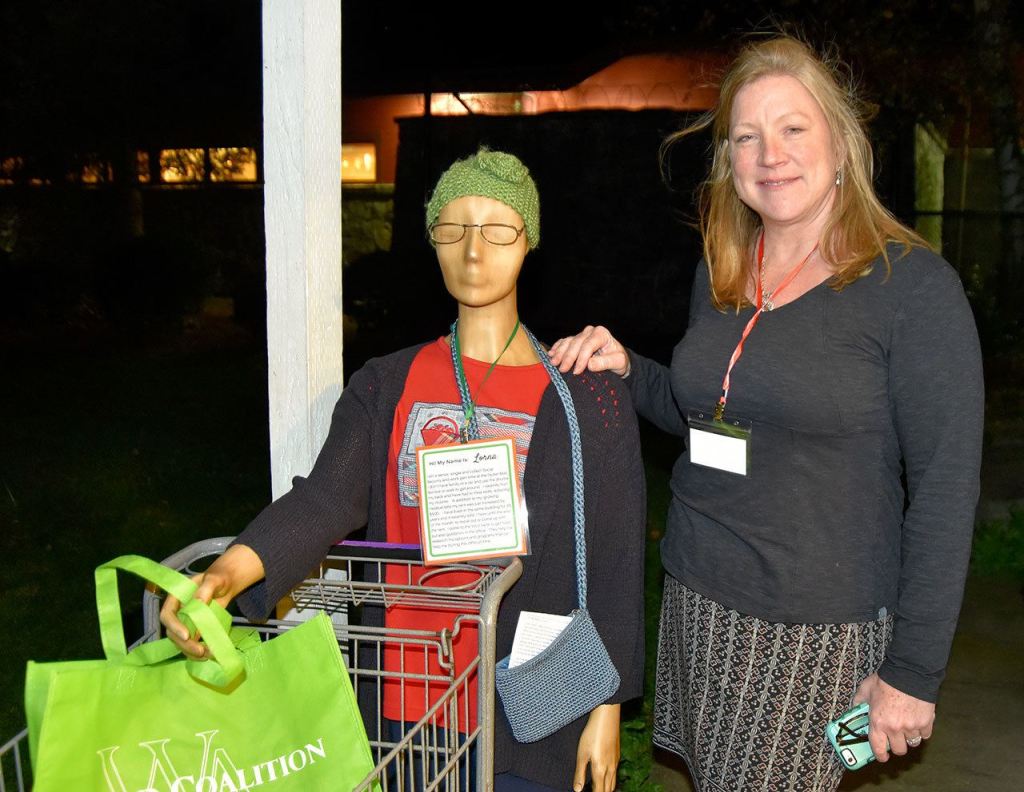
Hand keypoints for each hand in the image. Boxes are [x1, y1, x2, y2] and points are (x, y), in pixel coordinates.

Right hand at [159, 544, 264, 659]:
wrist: (226, 584)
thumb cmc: (219, 578)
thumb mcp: (214, 580)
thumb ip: (206, 589)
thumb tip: (197, 603)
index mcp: (176, 598)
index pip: (167, 614)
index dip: (174, 626)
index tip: (187, 635)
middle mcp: (177, 613)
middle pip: (173, 633)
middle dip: (185, 644)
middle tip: (201, 651)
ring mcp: (184, 623)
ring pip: (181, 642)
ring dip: (192, 652)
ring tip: (209, 655)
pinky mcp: (194, 631)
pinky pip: (191, 644)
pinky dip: (198, 653)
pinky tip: (210, 655)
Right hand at [548, 326, 628, 376]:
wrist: (616, 360)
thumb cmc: (618, 361)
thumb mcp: (618, 362)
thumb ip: (606, 362)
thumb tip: (589, 364)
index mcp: (601, 334)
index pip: (588, 345)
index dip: (581, 358)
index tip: (577, 371)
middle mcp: (591, 331)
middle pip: (576, 343)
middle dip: (568, 357)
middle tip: (563, 369)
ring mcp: (582, 335)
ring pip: (568, 342)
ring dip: (560, 353)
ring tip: (554, 363)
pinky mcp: (575, 340)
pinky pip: (564, 342)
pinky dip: (557, 348)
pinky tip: (551, 354)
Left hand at [573, 703, 619, 791]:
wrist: (607, 718)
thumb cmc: (592, 734)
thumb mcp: (581, 754)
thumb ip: (580, 773)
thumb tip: (578, 790)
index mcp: (600, 770)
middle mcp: (610, 769)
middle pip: (608, 790)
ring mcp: (615, 762)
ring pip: (613, 783)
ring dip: (606, 789)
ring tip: (599, 789)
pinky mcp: (617, 755)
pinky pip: (615, 774)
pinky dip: (610, 780)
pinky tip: (605, 775)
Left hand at [853, 673, 934, 760]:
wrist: (909, 672)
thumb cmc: (886, 680)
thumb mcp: (866, 689)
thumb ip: (859, 701)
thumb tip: (855, 708)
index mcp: (878, 722)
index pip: (878, 748)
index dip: (880, 755)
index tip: (882, 757)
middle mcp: (895, 728)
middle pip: (899, 750)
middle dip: (896, 746)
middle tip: (895, 738)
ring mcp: (912, 726)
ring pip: (913, 743)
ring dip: (909, 737)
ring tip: (906, 726)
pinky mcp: (926, 722)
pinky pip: (925, 735)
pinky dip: (922, 731)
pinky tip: (917, 721)